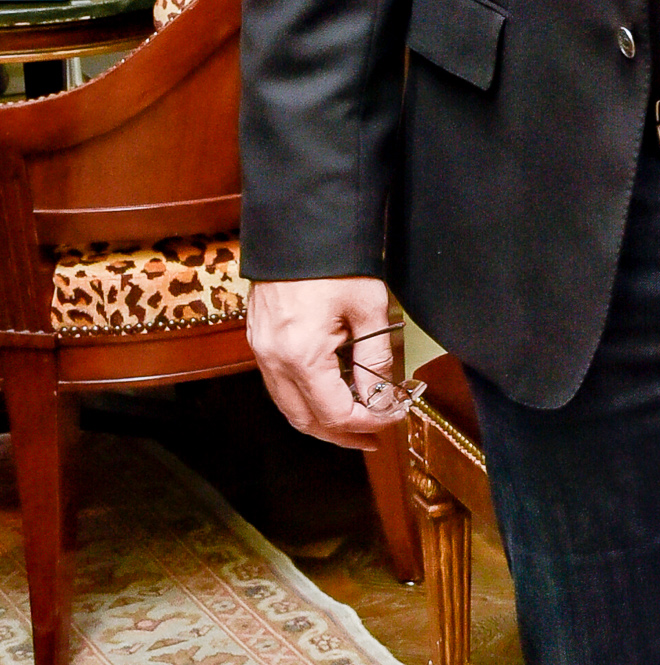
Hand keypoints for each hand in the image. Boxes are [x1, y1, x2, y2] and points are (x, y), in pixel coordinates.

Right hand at [247, 276, 404, 448]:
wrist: (299, 224)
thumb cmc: (335, 262)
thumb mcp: (370, 310)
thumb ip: (375, 360)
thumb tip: (382, 397)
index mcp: (301, 355)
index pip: (336, 413)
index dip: (369, 422)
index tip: (394, 416)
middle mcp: (274, 359)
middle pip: (306, 419)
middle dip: (342, 435)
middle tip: (374, 439)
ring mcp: (261, 349)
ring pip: (289, 406)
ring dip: (322, 422)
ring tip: (355, 427)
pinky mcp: (260, 338)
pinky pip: (279, 385)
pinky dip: (305, 400)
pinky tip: (329, 398)